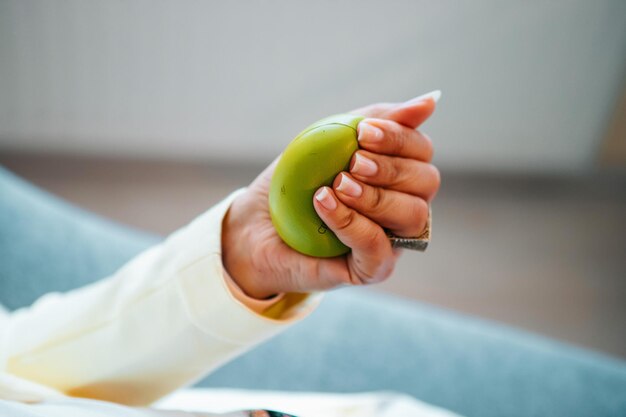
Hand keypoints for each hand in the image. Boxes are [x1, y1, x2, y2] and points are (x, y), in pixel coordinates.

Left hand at [221, 94, 439, 298]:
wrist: (253, 228)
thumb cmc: (293, 184)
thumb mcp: (327, 141)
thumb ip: (375, 120)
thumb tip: (432, 100)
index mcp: (397, 175)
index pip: (422, 151)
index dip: (400, 138)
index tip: (363, 131)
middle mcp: (400, 208)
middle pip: (426, 182)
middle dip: (389, 166)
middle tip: (352, 162)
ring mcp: (388, 241)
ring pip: (412, 216)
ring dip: (374, 195)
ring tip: (337, 184)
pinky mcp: (367, 269)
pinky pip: (378, 249)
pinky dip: (353, 222)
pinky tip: (324, 203)